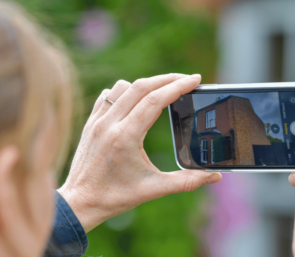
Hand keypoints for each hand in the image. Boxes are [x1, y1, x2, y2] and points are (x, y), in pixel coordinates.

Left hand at [59, 74, 222, 231]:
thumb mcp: (154, 189)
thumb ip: (187, 181)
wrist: (79, 203)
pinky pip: (108, 95)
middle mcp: (109, 124)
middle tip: (187, 79)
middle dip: (168, 79)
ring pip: (123, 87)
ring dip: (145, 84)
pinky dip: (124, 92)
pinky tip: (135, 101)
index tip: (195, 79)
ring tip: (163, 90)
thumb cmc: (115, 197)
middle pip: (141, 86)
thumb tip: (215, 177)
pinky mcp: (90, 123)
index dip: (178, 86)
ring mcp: (97, 121)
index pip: (155, 100)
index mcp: (125, 137)